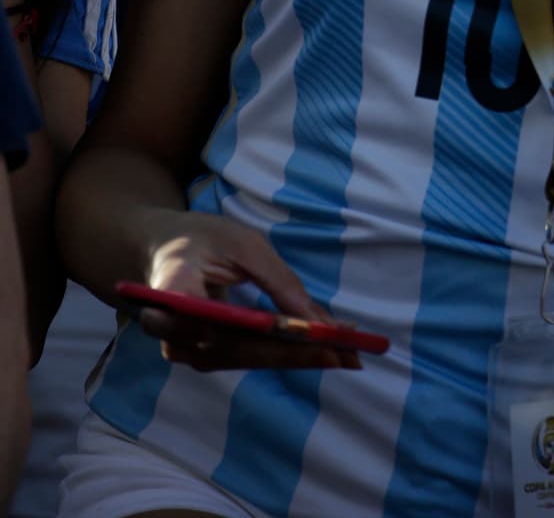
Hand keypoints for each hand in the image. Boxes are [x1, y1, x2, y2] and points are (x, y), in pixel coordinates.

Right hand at [138, 211, 361, 371]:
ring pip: (244, 359)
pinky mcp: (201, 354)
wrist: (161, 251)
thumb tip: (314, 321)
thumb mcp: (242, 243)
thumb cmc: (202, 239)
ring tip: (344, 354)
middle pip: (237, 349)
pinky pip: (244, 357)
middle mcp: (171, 332)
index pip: (220, 322)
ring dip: (294, 358)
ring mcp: (184, 349)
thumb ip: (277, 280)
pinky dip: (281, 354)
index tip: (315, 336)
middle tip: (345, 353)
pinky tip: (319, 351)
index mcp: (173, 291)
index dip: (268, 334)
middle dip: (295, 353)